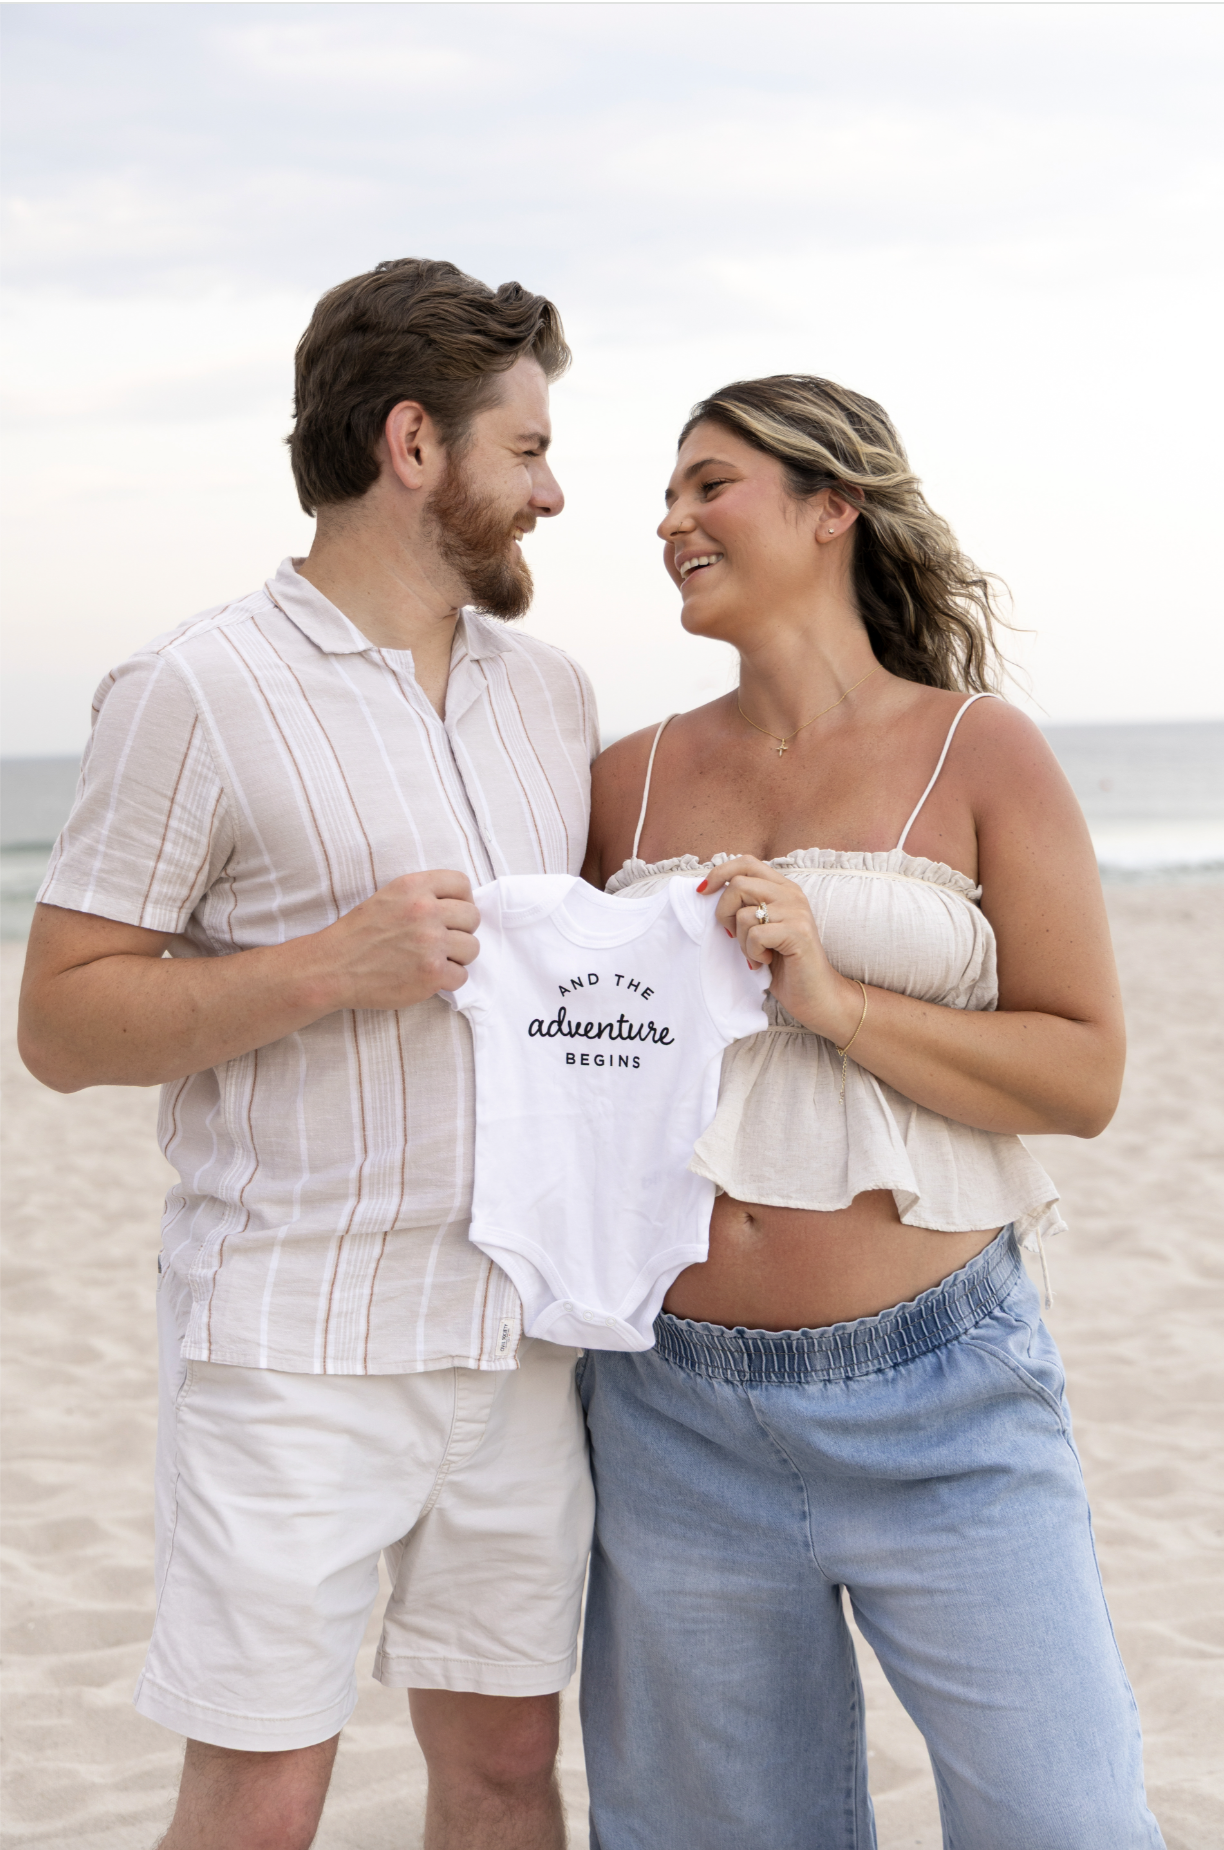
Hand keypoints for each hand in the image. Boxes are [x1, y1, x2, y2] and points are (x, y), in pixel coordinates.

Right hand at [314, 870, 479, 1011]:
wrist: (333, 968)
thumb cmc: (359, 934)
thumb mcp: (389, 897)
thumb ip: (423, 895)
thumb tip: (460, 906)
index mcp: (414, 886)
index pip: (462, 883)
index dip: (461, 900)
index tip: (451, 915)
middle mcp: (425, 911)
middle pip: (472, 917)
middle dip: (461, 931)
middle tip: (440, 942)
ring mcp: (431, 943)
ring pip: (472, 948)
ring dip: (457, 957)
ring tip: (433, 960)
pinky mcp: (431, 973)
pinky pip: (462, 976)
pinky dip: (448, 981)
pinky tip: (427, 977)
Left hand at [699, 857, 862, 1043]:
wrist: (815, 995)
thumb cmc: (783, 964)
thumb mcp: (760, 927)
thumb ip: (745, 906)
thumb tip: (707, 891)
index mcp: (782, 888)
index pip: (747, 862)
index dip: (720, 873)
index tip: (703, 892)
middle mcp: (792, 894)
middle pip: (739, 885)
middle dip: (724, 914)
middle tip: (735, 937)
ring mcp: (797, 912)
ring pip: (744, 914)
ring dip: (742, 942)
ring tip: (757, 955)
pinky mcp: (798, 933)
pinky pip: (755, 935)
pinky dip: (753, 954)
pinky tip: (766, 962)